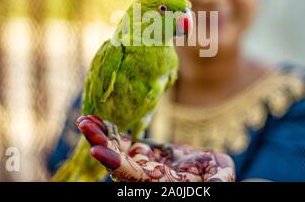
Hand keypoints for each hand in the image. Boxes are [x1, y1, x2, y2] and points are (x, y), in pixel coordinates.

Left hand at [76, 115, 235, 181]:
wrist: (206, 171)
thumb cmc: (215, 175)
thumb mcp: (220, 176)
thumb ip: (219, 181)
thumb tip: (219, 186)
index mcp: (159, 183)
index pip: (134, 176)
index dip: (116, 164)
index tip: (96, 151)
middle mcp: (143, 177)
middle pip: (115, 163)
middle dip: (99, 144)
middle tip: (84, 124)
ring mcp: (139, 164)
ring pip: (114, 150)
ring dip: (98, 135)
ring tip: (84, 119)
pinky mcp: (139, 153)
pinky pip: (120, 142)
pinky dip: (107, 131)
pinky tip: (95, 119)